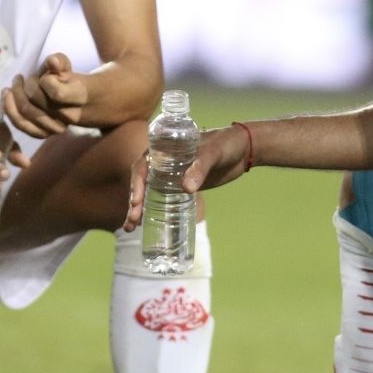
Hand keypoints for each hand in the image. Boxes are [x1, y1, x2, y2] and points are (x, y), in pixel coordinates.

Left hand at [3, 53, 88, 138]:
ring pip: (25, 115)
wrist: (78, 104)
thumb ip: (59, 61)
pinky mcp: (44, 134)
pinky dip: (10, 110)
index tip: (44, 75)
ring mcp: (55, 127)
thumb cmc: (69, 81)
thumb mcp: (66, 68)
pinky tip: (7, 97)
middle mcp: (67, 116)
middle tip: (25, 78)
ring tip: (11, 87)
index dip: (45, 81)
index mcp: (78, 96)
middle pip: (36, 102)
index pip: (56, 93)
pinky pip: (21, 125)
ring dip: (14, 97)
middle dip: (25, 86)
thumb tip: (52, 61)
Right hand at [122, 124, 253, 231]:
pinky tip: (144, 225)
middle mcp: (163, 162)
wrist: (243, 150)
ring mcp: (171, 176)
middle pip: (142, 183)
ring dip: (138, 210)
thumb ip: (200, 168)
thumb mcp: (213, 153)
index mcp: (164, 148)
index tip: (136, 200)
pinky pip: (162, 199)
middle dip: (134, 202)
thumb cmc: (226, 144)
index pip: (143, 165)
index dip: (136, 183)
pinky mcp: (181, 187)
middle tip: (132, 220)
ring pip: (148, 193)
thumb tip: (186, 188)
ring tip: (130, 228)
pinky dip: (152, 211)